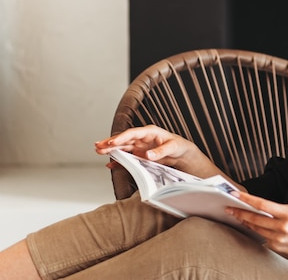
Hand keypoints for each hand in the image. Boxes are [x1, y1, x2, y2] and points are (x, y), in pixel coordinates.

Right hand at [95, 125, 210, 175]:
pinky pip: (127, 157)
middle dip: (110, 142)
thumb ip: (160, 151)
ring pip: (122, 147)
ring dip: (110, 149)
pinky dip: (118, 161)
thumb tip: (148, 155)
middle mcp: (142, 138)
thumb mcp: (173, 147)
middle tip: (98, 145)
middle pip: (124, 139)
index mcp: (149, 132)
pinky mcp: (139, 155)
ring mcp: (139, 147)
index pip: (132, 133)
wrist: (181, 153)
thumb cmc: (178, 146)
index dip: (121, 137)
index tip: (112, 142)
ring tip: (98, 150)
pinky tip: (109, 164)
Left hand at [226, 191, 287, 259]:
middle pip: (255, 218)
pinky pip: (263, 238)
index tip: (236, 195)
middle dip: (240, 213)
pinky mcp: (277, 247)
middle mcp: (282, 226)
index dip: (247, 199)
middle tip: (230, 208)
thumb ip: (277, 209)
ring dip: (246, 222)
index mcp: (287, 213)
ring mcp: (279, 238)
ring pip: (256, 228)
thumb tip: (259, 207)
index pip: (262, 204)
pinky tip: (253, 227)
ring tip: (238, 216)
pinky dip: (257, 231)